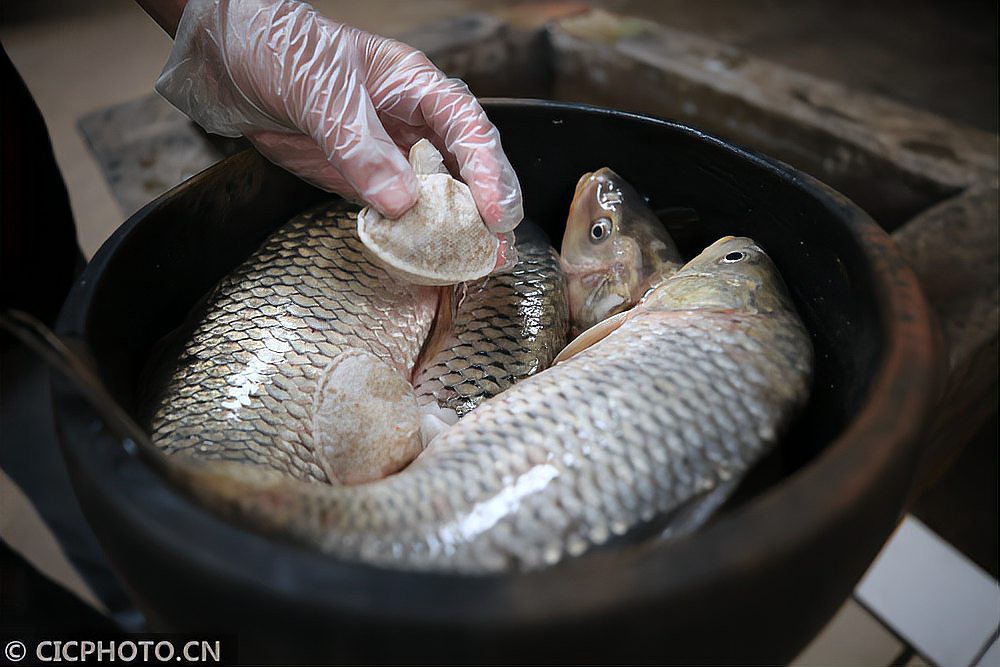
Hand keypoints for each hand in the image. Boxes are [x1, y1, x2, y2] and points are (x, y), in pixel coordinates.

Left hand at [155, 0, 521, 230]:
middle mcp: (411, 124)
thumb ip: (361, 147)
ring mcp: (387, 155)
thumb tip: (402, 202)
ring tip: (474, 265)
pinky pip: (394, 215)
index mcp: (416, 86)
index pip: (468, 129)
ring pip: (434, 197)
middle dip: (486, 210)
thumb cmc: (279, 49)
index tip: (494, 211)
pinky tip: (424, 263)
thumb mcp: (322, 93)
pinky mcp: (361, 181)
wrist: (226, 59)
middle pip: (464, 168)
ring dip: (453, 232)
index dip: (488, 171)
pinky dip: (410, 240)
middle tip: (499, 251)